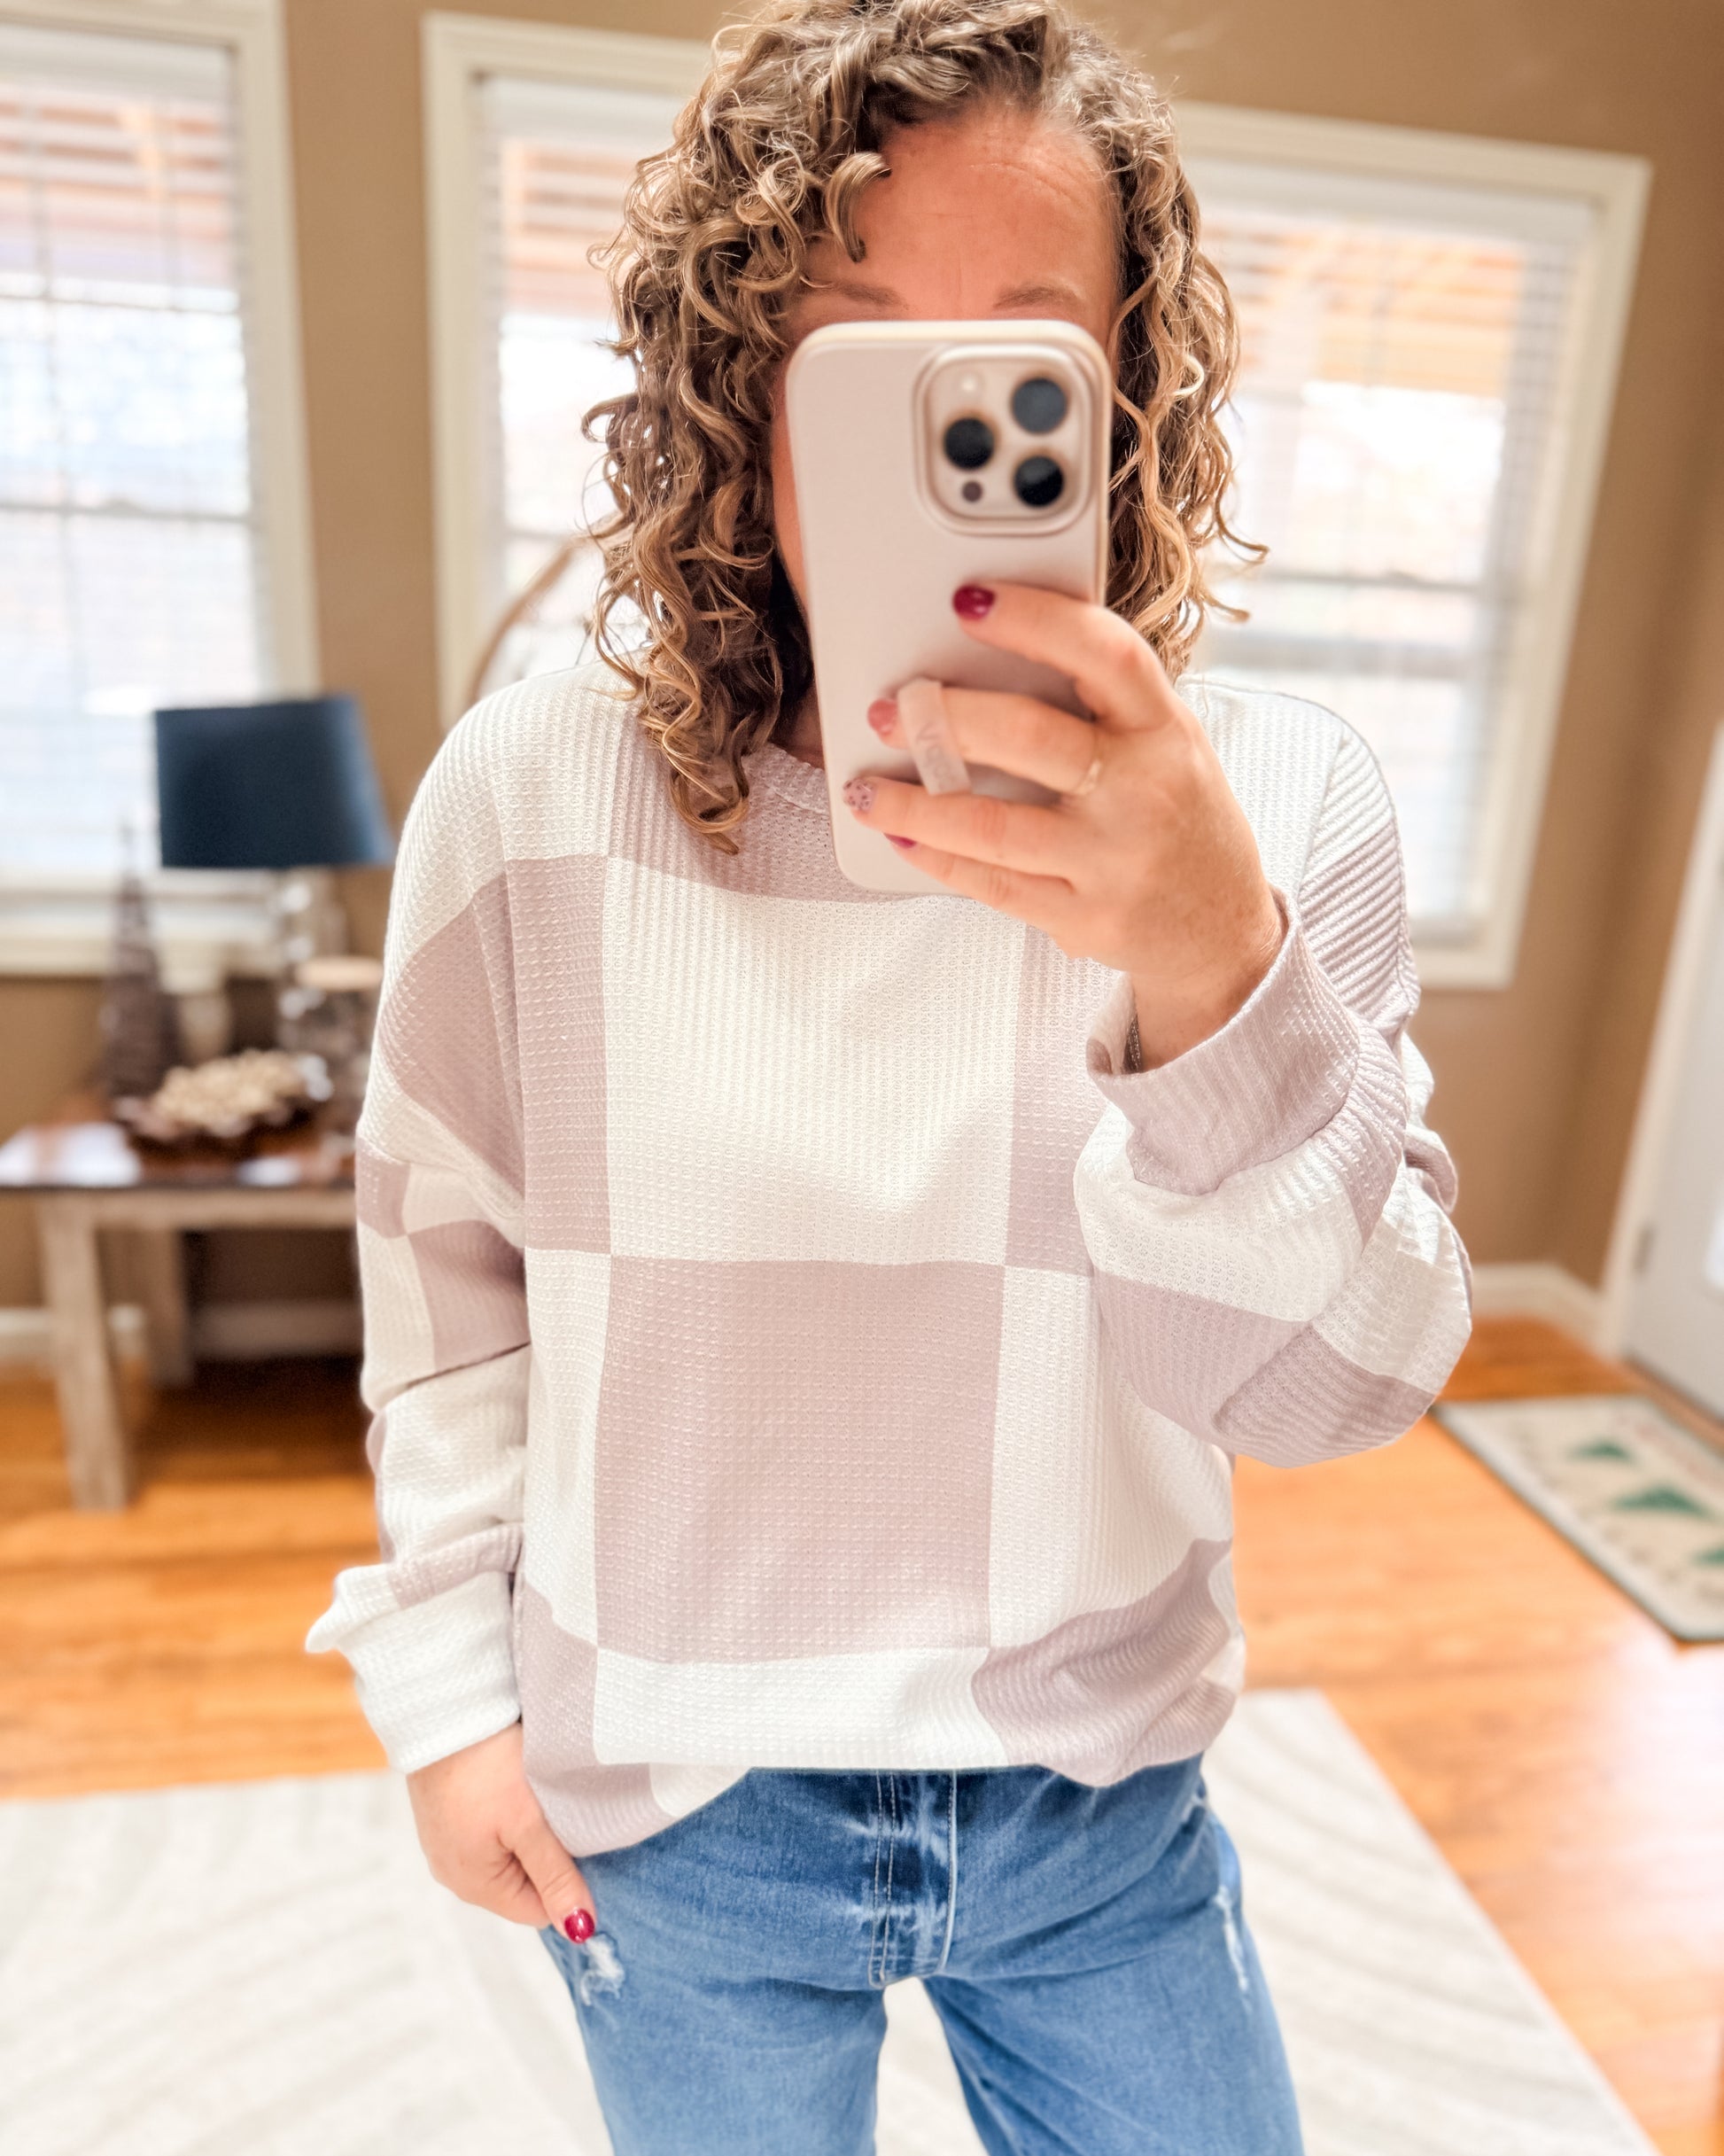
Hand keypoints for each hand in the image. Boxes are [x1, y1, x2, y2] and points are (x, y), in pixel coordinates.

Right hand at [406, 1721, 595, 1937]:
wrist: (440, 1710)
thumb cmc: (486, 1767)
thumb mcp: (529, 1824)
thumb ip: (556, 1877)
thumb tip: (581, 1931)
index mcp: (474, 1886)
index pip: (537, 1910)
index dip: (566, 1881)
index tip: (578, 1840)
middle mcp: (453, 1873)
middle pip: (521, 1884)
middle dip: (545, 1855)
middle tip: (555, 1813)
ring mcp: (444, 1844)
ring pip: (505, 1855)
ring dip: (526, 1832)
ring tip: (532, 1795)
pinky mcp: (443, 1815)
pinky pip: (485, 1832)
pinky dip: (504, 1814)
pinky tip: (508, 1785)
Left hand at [842, 583, 1284, 1066]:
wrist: (1220, 928)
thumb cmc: (1179, 817)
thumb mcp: (1167, 745)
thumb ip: (1101, 705)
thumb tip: (991, 657)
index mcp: (1165, 728)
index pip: (1104, 654)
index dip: (1035, 619)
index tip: (970, 601)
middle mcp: (1143, 791)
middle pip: (1029, 736)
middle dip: (945, 718)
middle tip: (891, 709)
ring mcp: (1113, 860)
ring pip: (993, 825)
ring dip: (914, 804)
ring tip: (864, 788)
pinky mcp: (1083, 917)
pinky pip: (992, 884)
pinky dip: (937, 857)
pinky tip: (901, 835)